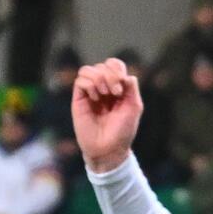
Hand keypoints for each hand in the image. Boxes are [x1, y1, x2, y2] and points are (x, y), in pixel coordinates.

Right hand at [72, 57, 144, 173]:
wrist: (108, 148)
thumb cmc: (122, 130)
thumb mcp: (134, 107)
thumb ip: (132, 89)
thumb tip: (126, 74)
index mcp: (117, 88)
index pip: (114, 65)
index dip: (117, 69)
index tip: (122, 86)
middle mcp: (103, 88)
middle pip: (102, 65)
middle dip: (111, 75)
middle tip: (116, 93)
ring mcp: (90, 93)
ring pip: (88, 70)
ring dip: (99, 78)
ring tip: (104, 95)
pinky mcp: (78, 99)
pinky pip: (79, 80)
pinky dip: (89, 85)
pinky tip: (95, 98)